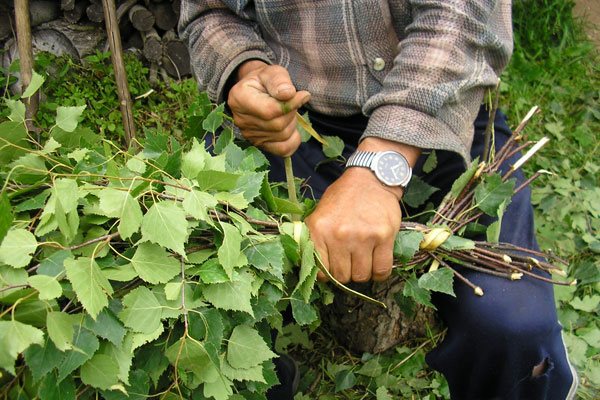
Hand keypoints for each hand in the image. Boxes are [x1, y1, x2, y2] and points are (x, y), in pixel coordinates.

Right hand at [228, 61, 310, 156]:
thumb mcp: (273, 72)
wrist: (256, 90)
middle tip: (291, 102)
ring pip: (282, 136)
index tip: (303, 94)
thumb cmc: (265, 80)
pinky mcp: (259, 144)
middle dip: (291, 113)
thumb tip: (289, 94)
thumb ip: (279, 81)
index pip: (269, 110)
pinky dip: (293, 140)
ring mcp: (248, 135)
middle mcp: (241, 119)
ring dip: (292, 123)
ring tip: (287, 112)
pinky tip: (291, 128)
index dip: (290, 105)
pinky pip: (282, 149)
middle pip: (277, 125)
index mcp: (240, 98)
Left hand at [305, 167, 402, 282]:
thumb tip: (311, 267)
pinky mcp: (384, 237)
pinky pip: (382, 270)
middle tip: (349, 263)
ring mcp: (363, 237)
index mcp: (319, 229)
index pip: (322, 271)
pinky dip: (379, 274)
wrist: (371, 179)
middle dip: (346, 274)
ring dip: (362, 273)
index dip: (328, 275)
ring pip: (361, 276)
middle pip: (342, 276)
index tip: (333, 270)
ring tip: (362, 261)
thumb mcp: (320, 214)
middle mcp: (339, 235)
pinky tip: (376, 266)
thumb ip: (314, 239)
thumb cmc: (343, 197)